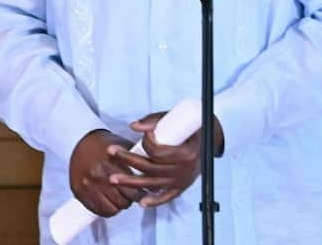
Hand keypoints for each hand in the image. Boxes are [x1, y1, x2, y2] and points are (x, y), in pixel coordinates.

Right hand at [69, 129, 144, 216]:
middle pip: (124, 202)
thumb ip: (137, 162)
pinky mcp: (78, 191)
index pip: (134, 191)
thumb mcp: (123, 147)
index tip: (143, 192)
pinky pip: (98, 210)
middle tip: (130, 194)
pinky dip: (106, 208)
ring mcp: (87, 184)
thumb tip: (154, 180)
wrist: (78, 139)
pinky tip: (108, 200)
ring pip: (113, 209)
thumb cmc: (104, 144)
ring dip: (118, 204)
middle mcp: (98, 175)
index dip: (141, 193)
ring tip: (118, 196)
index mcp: (112, 163)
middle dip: (130, 199)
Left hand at [108, 111, 223, 206]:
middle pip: (150, 167)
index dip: (147, 142)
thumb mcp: (174, 119)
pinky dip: (154, 201)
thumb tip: (134, 127)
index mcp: (186, 153)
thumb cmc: (190, 128)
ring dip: (132, 182)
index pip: (158, 151)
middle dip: (128, 159)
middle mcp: (184, 169)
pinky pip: (166, 197)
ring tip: (113, 178)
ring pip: (153, 184)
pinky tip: (140, 202)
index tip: (145, 136)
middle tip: (111, 152)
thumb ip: (153, 121)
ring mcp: (182, 180)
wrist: (210, 139)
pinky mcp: (181, 187)